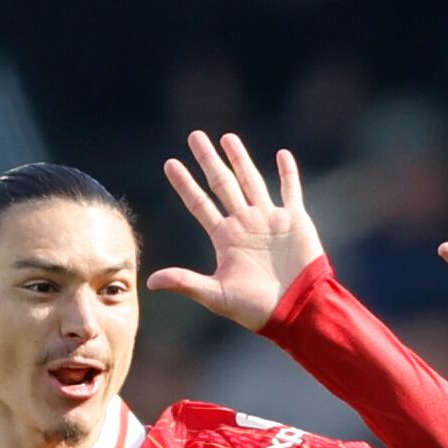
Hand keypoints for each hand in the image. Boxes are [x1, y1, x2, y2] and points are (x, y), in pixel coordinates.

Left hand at [149, 131, 322, 330]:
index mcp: (226, 238)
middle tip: (195, 136)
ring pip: (252, 181)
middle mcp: (245, 224)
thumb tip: (150, 282)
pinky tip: (282, 154)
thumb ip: (186, 282)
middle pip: (223, 184)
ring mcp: (270, 220)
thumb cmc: (257, 308)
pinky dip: (288, 173)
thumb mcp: (217, 295)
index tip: (170, 164)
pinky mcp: (295, 222)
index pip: (200, 204)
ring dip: (240, 159)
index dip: (185, 184)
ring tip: (227, 138)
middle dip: (209, 160)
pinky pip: (290, 191)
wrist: (296, 311)